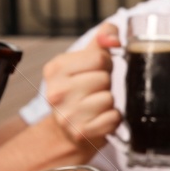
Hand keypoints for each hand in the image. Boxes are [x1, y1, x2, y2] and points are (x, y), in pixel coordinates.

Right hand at [39, 24, 119, 155]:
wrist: (67, 130)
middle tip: (96, 91)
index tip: (97, 72)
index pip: (100, 58)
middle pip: (104, 78)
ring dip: (110, 103)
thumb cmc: (81, 90)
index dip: (106, 65)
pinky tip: (100, 118)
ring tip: (97, 105)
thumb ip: (102, 40)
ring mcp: (66, 114)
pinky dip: (113, 119)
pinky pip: (113, 118)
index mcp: (56, 68)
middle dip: (107, 84)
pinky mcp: (80, 132)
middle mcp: (56, 91)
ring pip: (109, 99)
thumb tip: (113, 38)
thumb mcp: (86, 60)